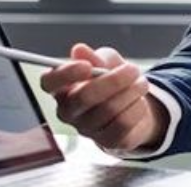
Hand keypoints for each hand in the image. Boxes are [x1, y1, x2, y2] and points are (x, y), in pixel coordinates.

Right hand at [39, 43, 168, 150]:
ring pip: (109, 109)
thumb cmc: (112, 79)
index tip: (86, 66)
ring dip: (132, 92)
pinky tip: (139, 101)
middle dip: (113, 80)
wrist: (133, 104)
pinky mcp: (107, 141)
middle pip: (83, 97)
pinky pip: (123, 124)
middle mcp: (68, 111)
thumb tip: (79, 50)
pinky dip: (137, 108)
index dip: (65, 74)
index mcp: (62, 87)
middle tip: (132, 69)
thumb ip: (94, 57)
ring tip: (141, 83)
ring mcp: (86, 129)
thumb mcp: (105, 61)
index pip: (49, 82)